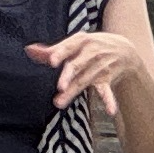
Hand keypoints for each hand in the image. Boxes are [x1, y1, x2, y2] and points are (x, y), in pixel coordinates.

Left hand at [26, 27, 153, 118]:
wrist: (125, 48)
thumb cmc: (92, 46)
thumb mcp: (75, 43)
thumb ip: (52, 50)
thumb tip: (28, 50)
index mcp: (81, 41)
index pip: (68, 47)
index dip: (60, 53)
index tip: (51, 61)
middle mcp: (91, 53)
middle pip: (76, 66)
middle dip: (68, 76)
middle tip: (60, 86)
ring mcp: (99, 67)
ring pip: (84, 81)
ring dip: (74, 92)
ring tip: (59, 103)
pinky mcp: (107, 79)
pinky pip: (107, 91)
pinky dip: (110, 101)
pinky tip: (110, 111)